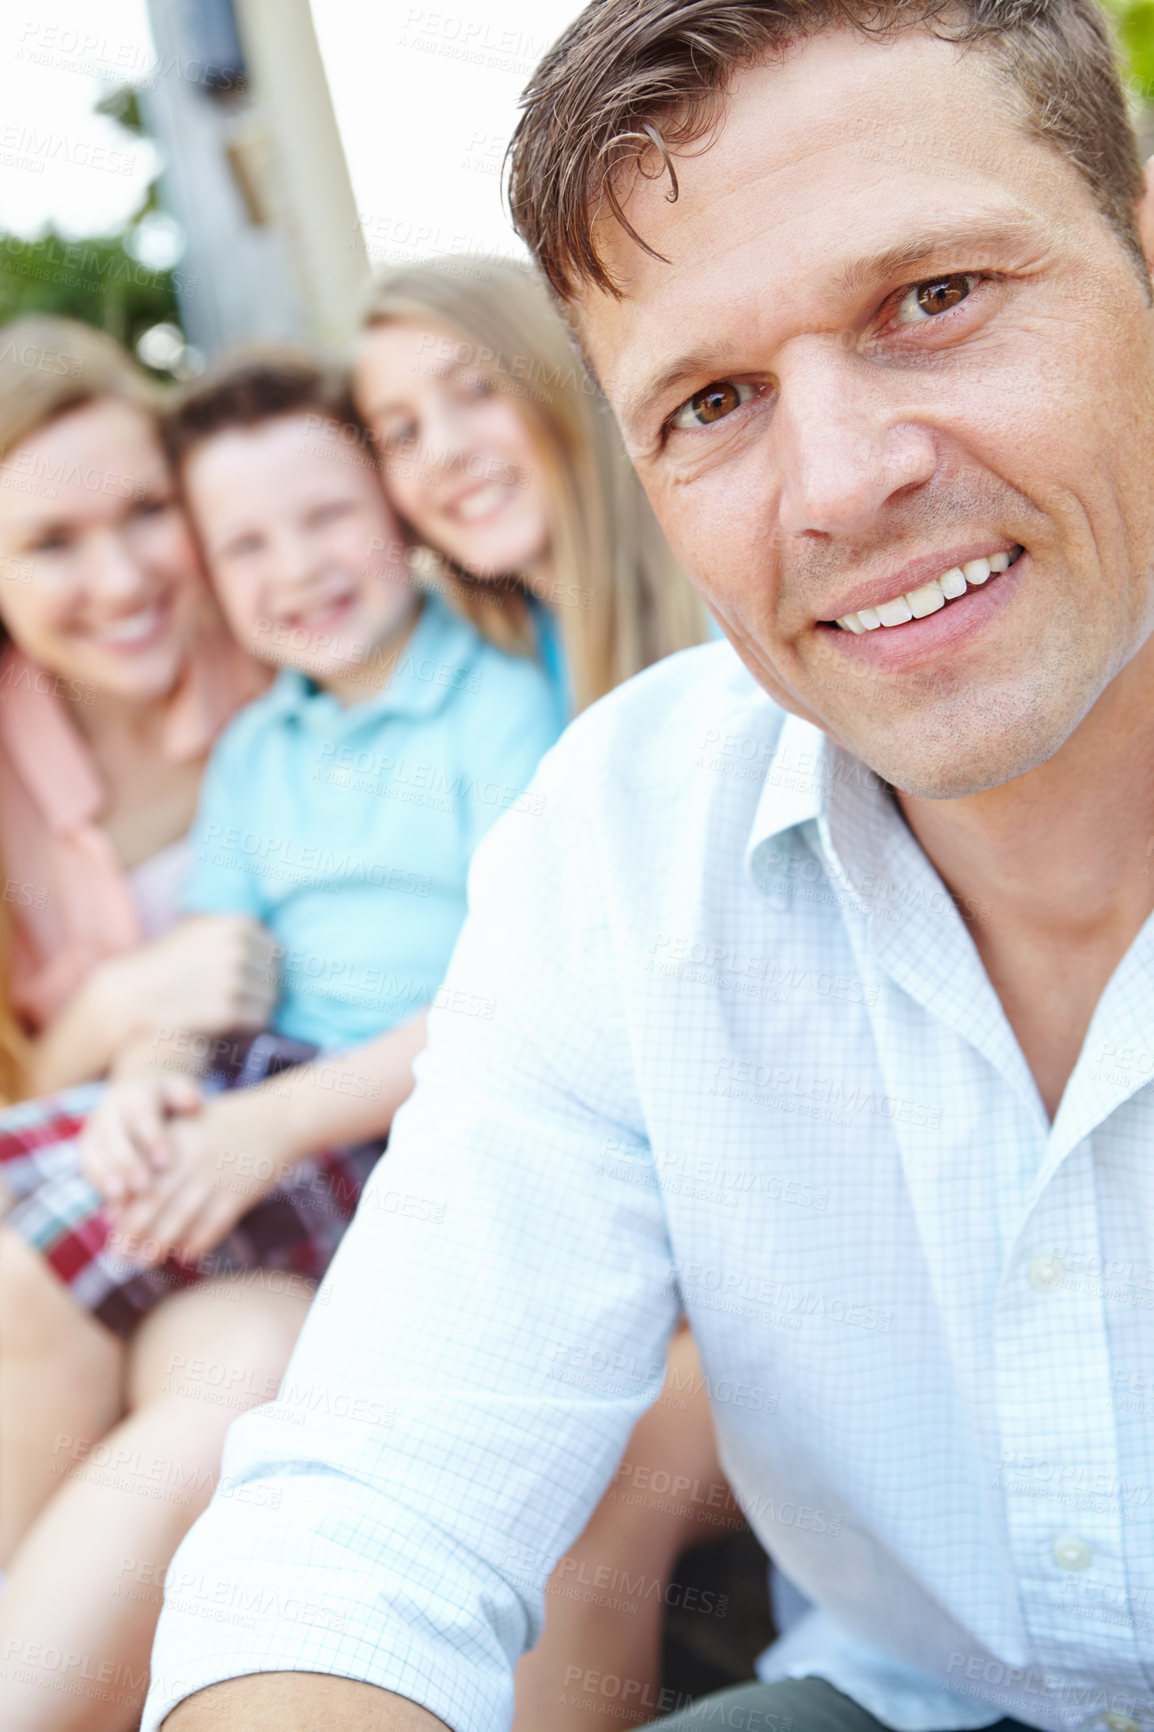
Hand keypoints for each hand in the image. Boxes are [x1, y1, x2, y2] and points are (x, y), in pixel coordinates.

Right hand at [81, 1071, 203, 1204]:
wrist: (134, 1095)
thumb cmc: (166, 1100)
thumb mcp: (177, 1090)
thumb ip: (184, 1096)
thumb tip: (192, 1104)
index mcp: (134, 1096)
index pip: (141, 1115)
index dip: (152, 1138)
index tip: (166, 1162)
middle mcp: (109, 1112)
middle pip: (115, 1138)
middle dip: (128, 1163)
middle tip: (144, 1186)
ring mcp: (95, 1131)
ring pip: (97, 1155)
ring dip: (108, 1178)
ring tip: (123, 1200)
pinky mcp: (87, 1149)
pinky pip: (89, 1168)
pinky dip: (100, 1189)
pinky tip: (114, 1210)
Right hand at [95, 915, 278, 1043]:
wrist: (133, 996)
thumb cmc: (172, 965)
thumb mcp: (203, 930)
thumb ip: (241, 931)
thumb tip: (286, 948)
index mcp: (238, 924)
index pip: (274, 952)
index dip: (260, 970)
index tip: (240, 979)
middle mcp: (238, 948)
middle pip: (275, 977)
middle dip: (259, 991)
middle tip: (231, 1000)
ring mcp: (233, 979)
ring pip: (271, 1000)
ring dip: (254, 1010)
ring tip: (226, 1011)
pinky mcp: (228, 1010)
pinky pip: (260, 1021)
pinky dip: (249, 1026)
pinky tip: (226, 1024)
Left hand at [106, 1084, 300, 1266]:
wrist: (278, 1119)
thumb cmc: (224, 1128)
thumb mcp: (187, 1129)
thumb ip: (155, 1160)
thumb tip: (118, 1203)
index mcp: (174, 1139)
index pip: (140, 1179)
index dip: (123, 1206)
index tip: (111, 1227)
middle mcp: (192, 1157)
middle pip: (155, 1201)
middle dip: (134, 1231)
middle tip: (118, 1254)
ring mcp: (217, 1175)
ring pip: (182, 1217)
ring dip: (160, 1243)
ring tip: (145, 1260)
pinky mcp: (240, 1192)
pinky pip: (214, 1224)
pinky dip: (198, 1241)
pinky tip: (185, 1254)